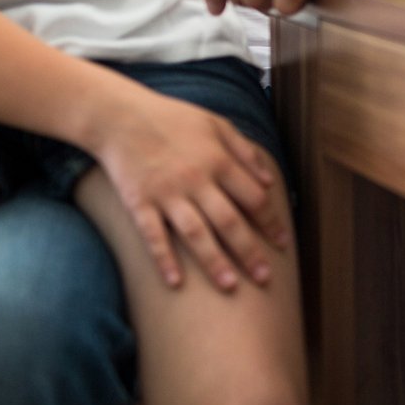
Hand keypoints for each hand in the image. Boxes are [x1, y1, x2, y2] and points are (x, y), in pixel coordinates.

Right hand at [92, 89, 289, 291]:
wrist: (121, 117)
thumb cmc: (174, 119)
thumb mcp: (217, 124)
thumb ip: (245, 151)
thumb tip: (270, 180)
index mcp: (219, 161)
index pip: (254, 199)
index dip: (271, 223)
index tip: (283, 245)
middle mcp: (197, 180)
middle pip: (229, 222)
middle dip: (250, 252)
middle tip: (265, 279)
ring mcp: (167, 194)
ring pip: (196, 234)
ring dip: (215, 262)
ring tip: (231, 287)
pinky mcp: (139, 203)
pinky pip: (154, 236)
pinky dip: (164, 259)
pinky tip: (176, 283)